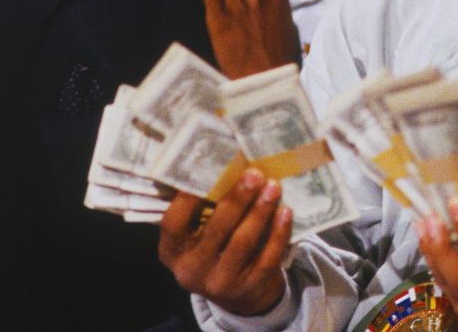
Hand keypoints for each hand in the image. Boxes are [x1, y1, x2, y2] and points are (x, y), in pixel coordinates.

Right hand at [159, 167, 294, 315]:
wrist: (239, 296)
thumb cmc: (215, 248)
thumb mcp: (198, 236)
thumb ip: (202, 209)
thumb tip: (220, 162)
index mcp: (172, 251)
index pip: (173, 223)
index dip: (188, 197)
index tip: (208, 168)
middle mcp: (191, 270)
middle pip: (216, 230)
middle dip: (237, 199)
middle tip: (254, 173)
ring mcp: (221, 283)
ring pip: (243, 242)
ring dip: (260, 211)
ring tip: (273, 186)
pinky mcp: (250, 288)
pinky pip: (267, 257)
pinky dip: (278, 233)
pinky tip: (285, 211)